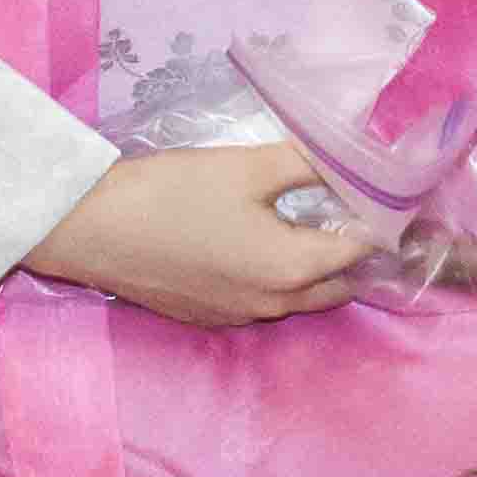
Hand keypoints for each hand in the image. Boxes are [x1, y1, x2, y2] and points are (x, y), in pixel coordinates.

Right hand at [19, 141, 380, 326]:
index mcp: (292, 270)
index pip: (360, 251)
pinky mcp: (205, 316)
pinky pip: (260, 302)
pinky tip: (264, 244)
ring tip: (316, 224)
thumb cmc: (173, 193)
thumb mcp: (250, 167)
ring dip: (315, 270)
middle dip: (354, 255)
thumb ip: (311, 164)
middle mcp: (271, 305)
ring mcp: (235, 316)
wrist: (88, 229)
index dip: (380, 222)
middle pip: (335, 286)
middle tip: (359, 213)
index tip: (388, 196)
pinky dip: (276, 279)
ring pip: (297, 298)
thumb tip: (357, 159)